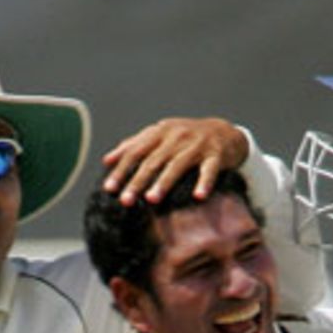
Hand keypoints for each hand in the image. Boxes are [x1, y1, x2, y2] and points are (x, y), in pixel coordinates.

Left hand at [102, 117, 248, 205]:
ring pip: (177, 165)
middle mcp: (176, 137)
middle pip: (153, 161)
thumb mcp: (160, 136)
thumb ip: (134, 146)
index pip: (135, 152)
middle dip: (138, 181)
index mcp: (160, 132)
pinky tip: (199, 196)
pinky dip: (205, 183)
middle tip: (125, 200)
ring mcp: (196, 145)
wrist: (225, 132)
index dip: (121, 170)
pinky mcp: (216, 155)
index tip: (109, 188)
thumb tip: (107, 160)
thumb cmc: (188, 137)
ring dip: (164, 183)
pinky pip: (209, 171)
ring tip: (151, 200)